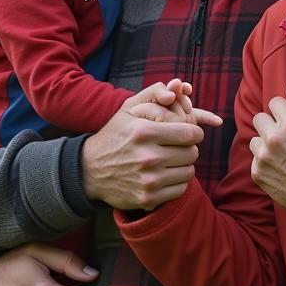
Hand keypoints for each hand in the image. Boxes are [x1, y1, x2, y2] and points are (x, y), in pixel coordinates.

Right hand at [82, 82, 219, 209]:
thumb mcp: (129, 109)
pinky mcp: (148, 199)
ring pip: (189, 172)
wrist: (90, 170)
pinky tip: (165, 175)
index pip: (190, 133)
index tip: (190, 133)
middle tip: (178, 147)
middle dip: (188, 148)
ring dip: (183, 165)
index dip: (195, 132)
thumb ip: (154, 93)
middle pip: (192, 153)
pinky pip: (180, 189)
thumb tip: (180, 86)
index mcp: (144, 132)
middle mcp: (147, 157)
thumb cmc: (115, 136)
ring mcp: (148, 181)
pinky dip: (177, 182)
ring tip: (171, 160)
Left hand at [250, 83, 285, 221]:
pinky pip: (254, 158)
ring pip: (254, 138)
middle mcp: (274, 137)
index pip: (274, 102)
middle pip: (260, 118)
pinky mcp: (257, 171)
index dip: (283, 110)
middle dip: (270, 124)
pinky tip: (279, 167)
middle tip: (284, 137)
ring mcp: (263, 156)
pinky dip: (264, 161)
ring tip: (281, 154)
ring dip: (265, 143)